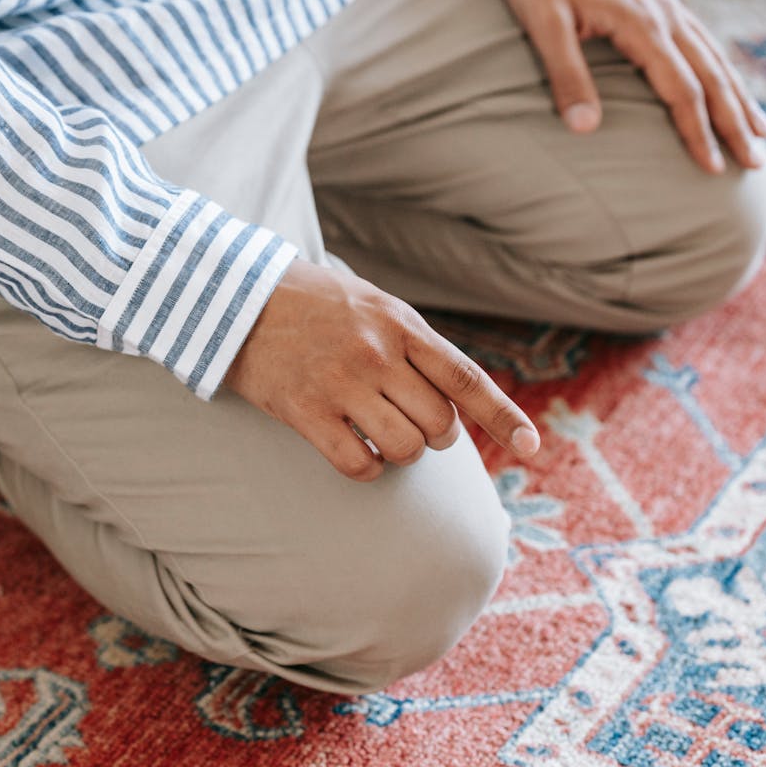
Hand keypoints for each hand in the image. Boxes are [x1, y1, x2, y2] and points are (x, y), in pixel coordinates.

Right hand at [223, 260, 539, 481]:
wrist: (235, 298)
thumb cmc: (309, 302)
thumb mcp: (370, 303)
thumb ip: (412, 342)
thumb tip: (454, 396)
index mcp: (399, 324)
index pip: (466, 378)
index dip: (503, 417)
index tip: (531, 447)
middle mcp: (376, 354)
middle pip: (438, 425)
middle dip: (433, 436)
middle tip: (409, 424)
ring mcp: (341, 383)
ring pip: (404, 449)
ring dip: (399, 453)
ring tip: (379, 434)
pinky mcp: (305, 410)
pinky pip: (358, 463)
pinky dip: (365, 468)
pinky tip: (354, 452)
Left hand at [506, 0, 765, 172]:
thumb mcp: (544, 25)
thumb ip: (566, 74)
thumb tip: (586, 129)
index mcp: (642, 25)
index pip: (681, 90)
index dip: (698, 131)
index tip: (711, 168)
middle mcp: (665, 14)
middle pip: (712, 76)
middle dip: (734, 122)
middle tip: (754, 163)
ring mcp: (666, 4)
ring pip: (713, 55)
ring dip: (737, 96)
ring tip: (757, 130)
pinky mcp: (658, 0)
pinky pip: (700, 39)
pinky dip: (719, 67)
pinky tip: (722, 82)